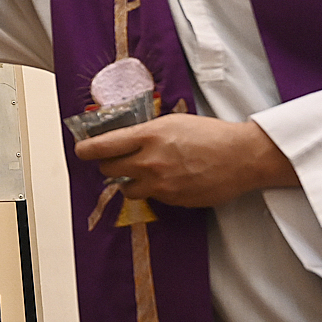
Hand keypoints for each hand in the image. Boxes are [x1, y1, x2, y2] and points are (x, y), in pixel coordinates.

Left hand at [74, 113, 299, 207]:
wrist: (240, 156)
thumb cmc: (210, 134)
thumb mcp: (172, 122)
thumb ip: (145, 131)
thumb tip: (124, 137)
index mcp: (147, 136)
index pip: (101, 147)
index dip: (85, 150)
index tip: (81, 150)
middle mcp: (149, 162)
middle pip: (107, 170)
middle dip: (108, 165)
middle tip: (116, 160)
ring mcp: (160, 184)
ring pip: (126, 189)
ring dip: (129, 181)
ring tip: (143, 172)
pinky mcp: (171, 200)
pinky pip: (151, 197)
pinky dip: (152, 190)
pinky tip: (167, 179)